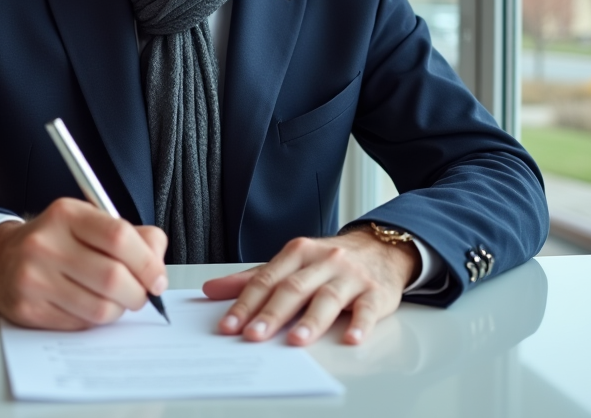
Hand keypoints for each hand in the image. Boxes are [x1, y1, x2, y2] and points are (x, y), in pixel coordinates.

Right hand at [0, 198, 167, 329]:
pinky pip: (80, 324)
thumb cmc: (55, 241)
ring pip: (100, 307)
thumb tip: (158, 263)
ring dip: (118, 309)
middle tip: (140, 294)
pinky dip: (95, 320)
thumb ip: (133, 236)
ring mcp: (34, 278)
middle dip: (138, 293)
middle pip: (113, 277)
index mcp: (66, 215)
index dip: (148, 263)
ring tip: (115, 300)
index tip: (157, 278)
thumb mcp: (89, 222)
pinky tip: (88, 305)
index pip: (119, 237)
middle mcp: (46, 243)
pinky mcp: (29, 309)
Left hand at [202, 228, 419, 345]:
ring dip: (312, 320)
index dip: (246, 303)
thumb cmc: (328, 262)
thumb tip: (211, 291)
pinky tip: (351, 338)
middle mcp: (323, 261)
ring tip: (296, 341)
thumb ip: (253, 279)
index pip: (267, 279)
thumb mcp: (291, 263)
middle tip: (253, 335)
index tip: (229, 325)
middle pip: (294, 288)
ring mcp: (351, 276)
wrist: (380, 249)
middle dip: (272, 313)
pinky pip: (367, 308)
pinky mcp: (376, 292)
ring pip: (328, 297)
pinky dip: (360, 324)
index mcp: (298, 252)